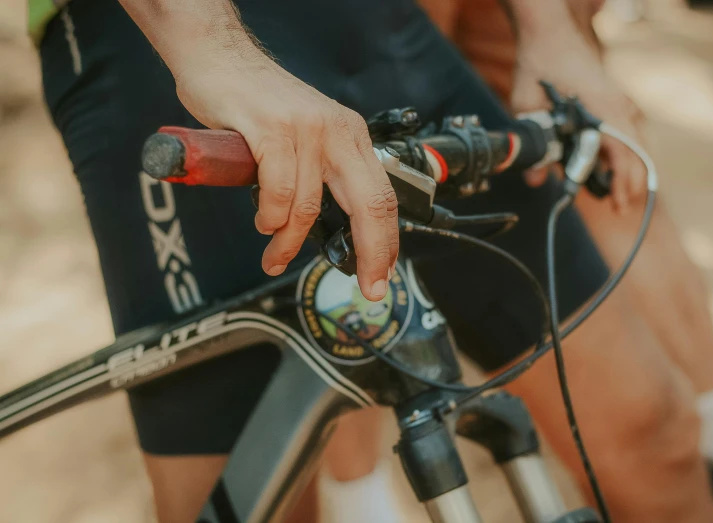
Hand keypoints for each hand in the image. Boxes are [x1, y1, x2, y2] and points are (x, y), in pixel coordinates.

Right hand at [172, 43, 397, 300]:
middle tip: (367, 286)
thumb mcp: (310, 136)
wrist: (221, 58)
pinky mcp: (270, 128)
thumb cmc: (261, 105)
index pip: (383, 198)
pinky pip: (278, 190)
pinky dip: (270, 216)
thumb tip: (334, 225)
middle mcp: (337, 131)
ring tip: (275, 254)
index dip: (386, 243)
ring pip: (309, 206)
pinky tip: (263, 221)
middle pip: (368, 205)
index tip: (381, 276)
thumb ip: (324, 174)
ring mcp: (305, 129)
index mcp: (352, 137)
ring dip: (290, 242)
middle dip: (371, 254)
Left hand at [511, 32, 646, 213]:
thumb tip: (536, 181)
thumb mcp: (527, 109)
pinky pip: (628, 132)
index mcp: (603, 110)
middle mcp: (619, 106)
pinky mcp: (615, 100)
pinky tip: (609, 166)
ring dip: (627, 168)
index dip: (623, 184)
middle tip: (617, 206)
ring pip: (636, 143)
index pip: (625, 155)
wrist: (549, 32)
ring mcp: (620, 102)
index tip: (619, 205)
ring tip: (613, 191)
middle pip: (637, 154)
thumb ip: (534, 146)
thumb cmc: (540, 66)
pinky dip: (623, 152)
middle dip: (629, 183)